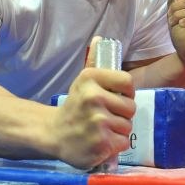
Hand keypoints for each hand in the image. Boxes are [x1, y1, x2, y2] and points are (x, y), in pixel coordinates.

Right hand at [51, 38, 135, 168]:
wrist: (53, 133)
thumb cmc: (74, 106)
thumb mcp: (82, 82)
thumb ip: (93, 61)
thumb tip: (99, 38)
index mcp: (90, 78)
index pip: (127, 82)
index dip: (126, 93)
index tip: (116, 98)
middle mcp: (94, 98)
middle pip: (131, 107)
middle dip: (122, 114)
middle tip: (106, 117)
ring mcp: (98, 122)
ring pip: (128, 126)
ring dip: (118, 131)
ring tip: (102, 130)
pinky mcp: (101, 143)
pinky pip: (123, 142)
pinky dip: (115, 145)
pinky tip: (101, 141)